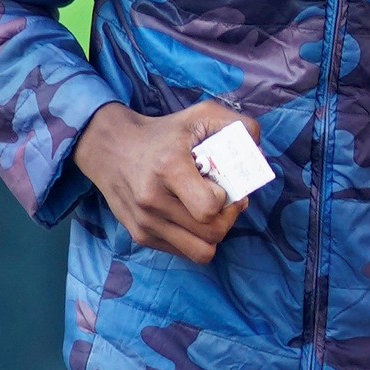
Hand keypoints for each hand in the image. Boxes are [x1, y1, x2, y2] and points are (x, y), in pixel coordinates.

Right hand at [74, 101, 262, 265]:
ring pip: (200, 252)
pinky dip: (193, 240)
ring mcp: (145, 222)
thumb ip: (237, 127)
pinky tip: (188, 217)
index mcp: (169, 168)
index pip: (209, 208)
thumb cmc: (163, 133)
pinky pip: (183, 253)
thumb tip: (259, 154)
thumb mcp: (200, 116)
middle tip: (223, 202)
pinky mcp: (140, 236)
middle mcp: (152, 199)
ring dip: (212, 234)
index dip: (226, 201)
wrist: (110, 148)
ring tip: (207, 214)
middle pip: (212, 234)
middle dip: (226, 220)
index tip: (221, 186)